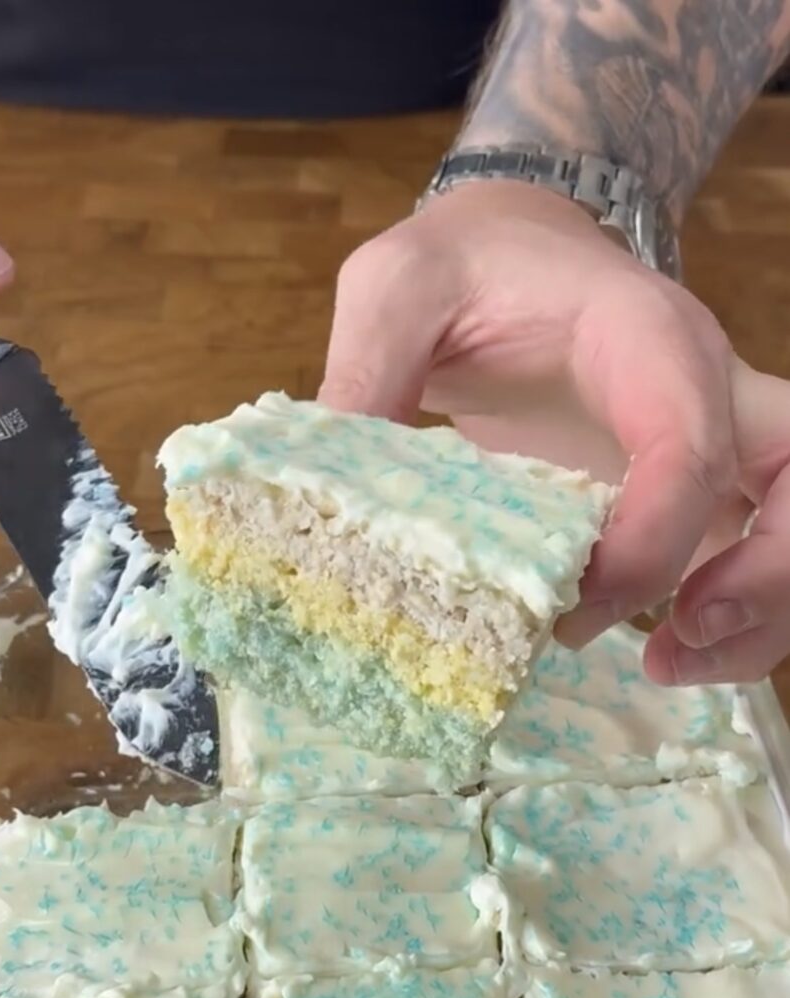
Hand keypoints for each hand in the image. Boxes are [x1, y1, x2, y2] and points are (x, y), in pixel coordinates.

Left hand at [318, 180, 789, 684]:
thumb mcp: (394, 288)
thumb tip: (330, 500)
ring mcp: (710, 440)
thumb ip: (365, 371)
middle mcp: (703, 389)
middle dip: (769, 578)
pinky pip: (750, 554)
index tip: (573, 604)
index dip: (652, 538)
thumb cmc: (463, 266)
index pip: (692, 442)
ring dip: (759, 617)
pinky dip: (731, 618)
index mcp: (643, 338)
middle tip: (674, 643)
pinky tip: (661, 651)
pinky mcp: (688, 488)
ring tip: (667, 664)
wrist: (509, 253)